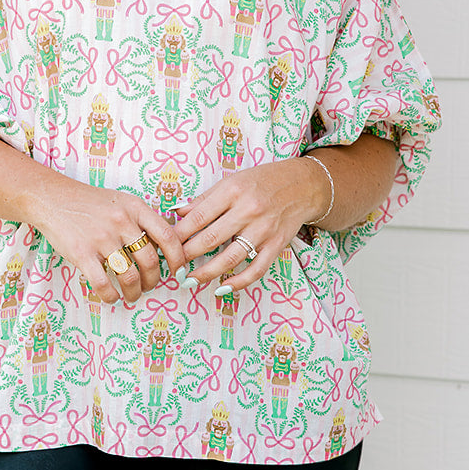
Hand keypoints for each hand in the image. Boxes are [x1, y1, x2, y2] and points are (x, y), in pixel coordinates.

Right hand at [32, 175, 187, 304]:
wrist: (51, 198)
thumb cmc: (90, 203)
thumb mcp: (122, 202)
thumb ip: (143, 219)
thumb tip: (168, 244)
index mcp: (135, 208)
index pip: (168, 236)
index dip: (178, 258)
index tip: (178, 272)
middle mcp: (122, 222)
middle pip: (150, 261)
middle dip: (154, 280)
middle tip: (149, 286)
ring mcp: (101, 238)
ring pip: (130, 276)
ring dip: (134, 292)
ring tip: (132, 295)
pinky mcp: (82, 253)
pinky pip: (103, 284)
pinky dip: (111, 297)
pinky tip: (112, 297)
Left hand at [171, 159, 326, 291]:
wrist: (303, 185)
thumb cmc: (262, 181)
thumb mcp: (231, 181)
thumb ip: (204, 199)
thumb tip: (176, 213)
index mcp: (233, 191)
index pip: (198, 217)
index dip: (178, 234)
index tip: (165, 244)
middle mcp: (248, 211)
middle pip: (210, 239)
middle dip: (187, 256)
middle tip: (172, 266)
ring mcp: (264, 230)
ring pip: (230, 258)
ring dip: (207, 273)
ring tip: (189, 281)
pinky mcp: (276, 245)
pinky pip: (256, 269)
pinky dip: (238, 282)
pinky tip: (222, 288)